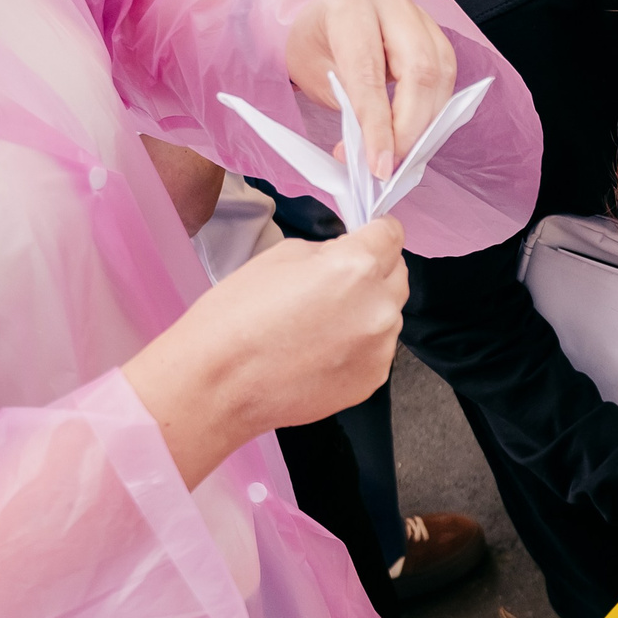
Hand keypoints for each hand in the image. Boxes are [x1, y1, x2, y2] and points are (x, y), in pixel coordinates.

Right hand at [122, 219, 407, 486]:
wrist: (220, 385)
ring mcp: (381, 348)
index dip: (378, 232)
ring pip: (389, 315)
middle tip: (338, 281)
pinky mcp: (373, 380)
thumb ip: (327, 252)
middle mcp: (379, 307)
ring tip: (322, 324)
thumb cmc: (237, 316)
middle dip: (375, 271)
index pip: (392, 234)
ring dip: (368, 311)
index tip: (369, 236)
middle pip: (398, 275)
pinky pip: (378, 350)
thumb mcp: (279, 256)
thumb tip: (347, 256)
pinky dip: (359, 345)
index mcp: (356, 267)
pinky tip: (321, 352)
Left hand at [283, 0, 457, 187]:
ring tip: (404, 152)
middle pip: (419, 71)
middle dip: (410, 128)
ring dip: (427, 123)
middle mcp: (390, 1)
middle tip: (394, 164)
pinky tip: (419, 131)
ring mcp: (418, 14)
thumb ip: (349, 110)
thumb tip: (377, 155)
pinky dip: (435, 110)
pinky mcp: (434, 32)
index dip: (378, 126)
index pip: (370, 73)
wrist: (323, 21)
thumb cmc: (315, 45)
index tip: (380, 166)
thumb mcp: (316, 75)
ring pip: (440, 75)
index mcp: (350, 4)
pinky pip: (447, 75)